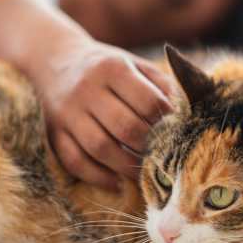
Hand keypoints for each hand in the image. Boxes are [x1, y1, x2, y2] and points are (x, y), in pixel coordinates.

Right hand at [0, 0, 174, 188]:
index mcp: (112, 68)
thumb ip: (162, 85)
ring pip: (100, 148)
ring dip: (126, 166)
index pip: (148, 102)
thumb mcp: (133, 64)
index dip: (166, 121)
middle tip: (162, 158)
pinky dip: (98, 177)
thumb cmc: (105, 67)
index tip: (175, 132)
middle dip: (149, 147)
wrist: (53, 60)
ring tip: (143, 174)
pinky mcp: (53, 132)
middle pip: (126, 128)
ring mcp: (67, 112)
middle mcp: (86, 88)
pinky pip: (75, 161)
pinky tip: (117, 182)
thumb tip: (190, 113)